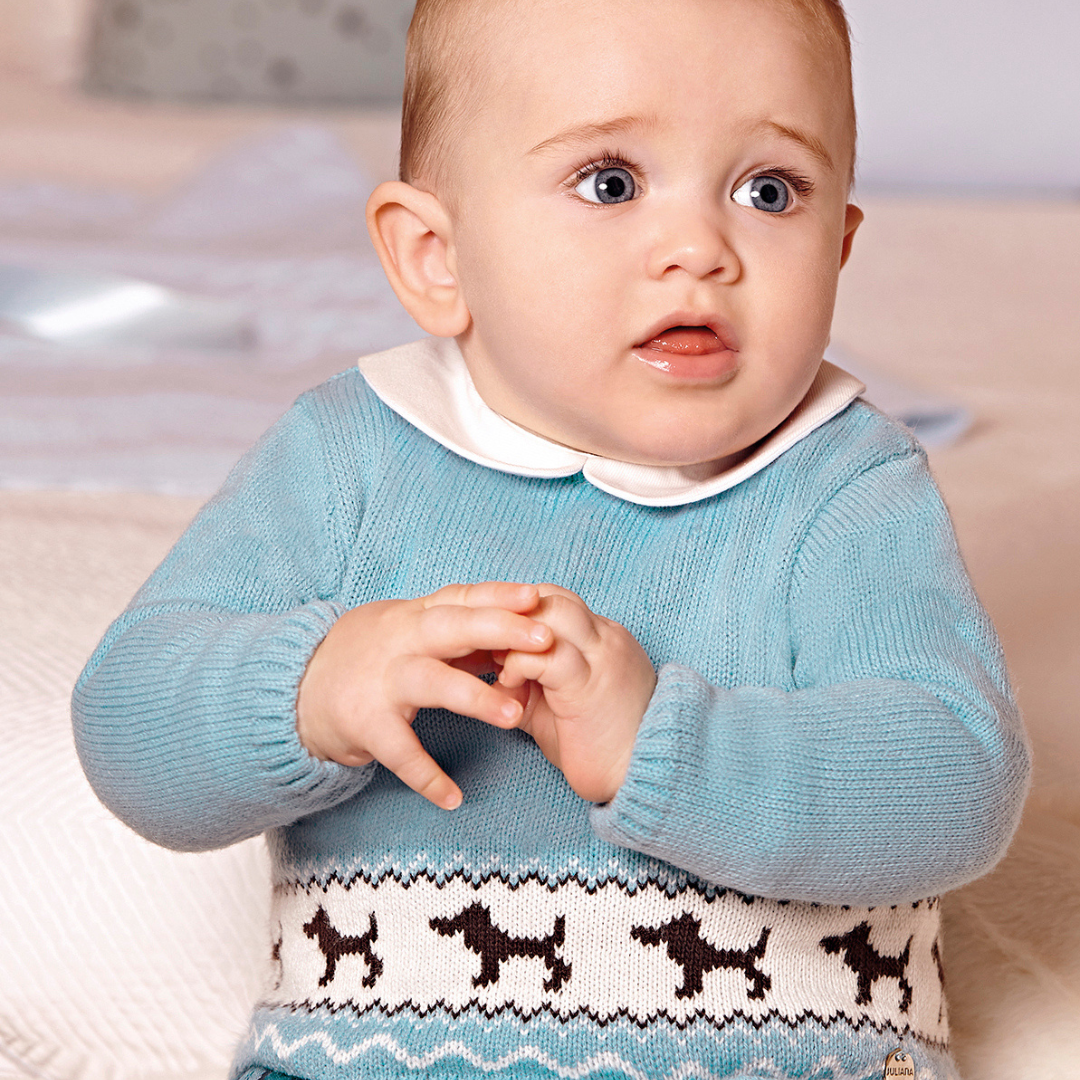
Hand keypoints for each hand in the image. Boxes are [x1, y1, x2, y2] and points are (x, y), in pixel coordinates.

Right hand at [296, 582, 552, 809]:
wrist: (297, 688)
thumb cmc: (374, 655)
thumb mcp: (412, 631)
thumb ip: (464, 633)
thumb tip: (524, 632)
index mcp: (417, 616)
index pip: (462, 598)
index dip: (500, 597)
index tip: (539, 597)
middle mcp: (400, 641)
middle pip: (451, 627)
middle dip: (499, 630)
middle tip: (545, 640)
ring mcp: (380, 682)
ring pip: (432, 683)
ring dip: (474, 698)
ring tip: (515, 717)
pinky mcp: (363, 723)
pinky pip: (399, 752)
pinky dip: (425, 776)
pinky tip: (453, 797)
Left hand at [497, 586, 656, 803]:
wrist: (649, 776)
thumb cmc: (604, 748)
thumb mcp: (560, 706)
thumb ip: (532, 683)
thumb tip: (495, 678)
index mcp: (602, 639)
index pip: (556, 600)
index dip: (521, 613)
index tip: (495, 636)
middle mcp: (604, 639)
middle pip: (551, 596)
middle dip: (513, 614)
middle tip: (486, 643)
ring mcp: (600, 657)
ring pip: (551, 612)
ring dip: (514, 632)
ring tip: (496, 659)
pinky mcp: (588, 683)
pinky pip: (546, 655)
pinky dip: (518, 662)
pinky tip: (508, 682)